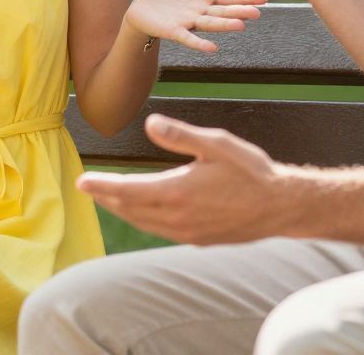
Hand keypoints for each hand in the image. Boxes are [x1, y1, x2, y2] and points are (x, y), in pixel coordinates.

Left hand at [78, 114, 302, 243]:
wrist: (281, 207)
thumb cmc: (250, 171)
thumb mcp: (216, 144)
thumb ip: (180, 135)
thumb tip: (149, 124)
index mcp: (177, 192)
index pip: (127, 190)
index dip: (102, 186)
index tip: (82, 182)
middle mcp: (177, 217)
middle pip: (130, 209)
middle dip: (107, 198)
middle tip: (88, 188)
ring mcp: (187, 232)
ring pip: (143, 223)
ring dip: (123, 210)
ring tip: (108, 199)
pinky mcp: (197, 239)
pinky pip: (160, 231)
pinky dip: (143, 220)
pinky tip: (143, 212)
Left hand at [127, 0, 265, 52]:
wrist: (141, 6)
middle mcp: (201, 12)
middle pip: (223, 11)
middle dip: (239, 12)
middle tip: (257, 13)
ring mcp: (188, 22)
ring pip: (210, 24)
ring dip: (224, 25)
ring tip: (240, 26)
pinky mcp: (174, 30)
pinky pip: (188, 38)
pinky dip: (199, 43)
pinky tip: (212, 48)